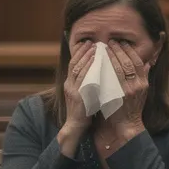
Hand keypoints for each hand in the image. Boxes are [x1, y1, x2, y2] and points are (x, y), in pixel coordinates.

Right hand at [58, 42, 97, 156]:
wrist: (76, 126)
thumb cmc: (84, 110)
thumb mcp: (85, 93)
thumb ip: (89, 82)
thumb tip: (98, 70)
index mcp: (70, 84)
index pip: (74, 64)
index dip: (80, 53)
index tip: (87, 43)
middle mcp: (70, 86)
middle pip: (75, 64)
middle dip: (83, 52)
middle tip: (92, 42)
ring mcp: (73, 91)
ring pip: (78, 70)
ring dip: (86, 58)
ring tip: (94, 48)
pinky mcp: (79, 97)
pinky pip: (84, 81)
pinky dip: (89, 71)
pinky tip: (96, 64)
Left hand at [105, 41, 149, 141]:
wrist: (126, 125)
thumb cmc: (132, 107)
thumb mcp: (143, 91)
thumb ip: (143, 76)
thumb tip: (147, 63)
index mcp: (143, 82)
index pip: (137, 61)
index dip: (129, 50)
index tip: (122, 42)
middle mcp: (136, 85)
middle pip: (127, 63)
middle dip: (118, 50)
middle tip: (110, 42)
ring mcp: (125, 91)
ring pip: (118, 69)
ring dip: (110, 57)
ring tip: (103, 49)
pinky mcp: (115, 96)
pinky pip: (108, 79)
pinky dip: (104, 69)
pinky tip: (97, 63)